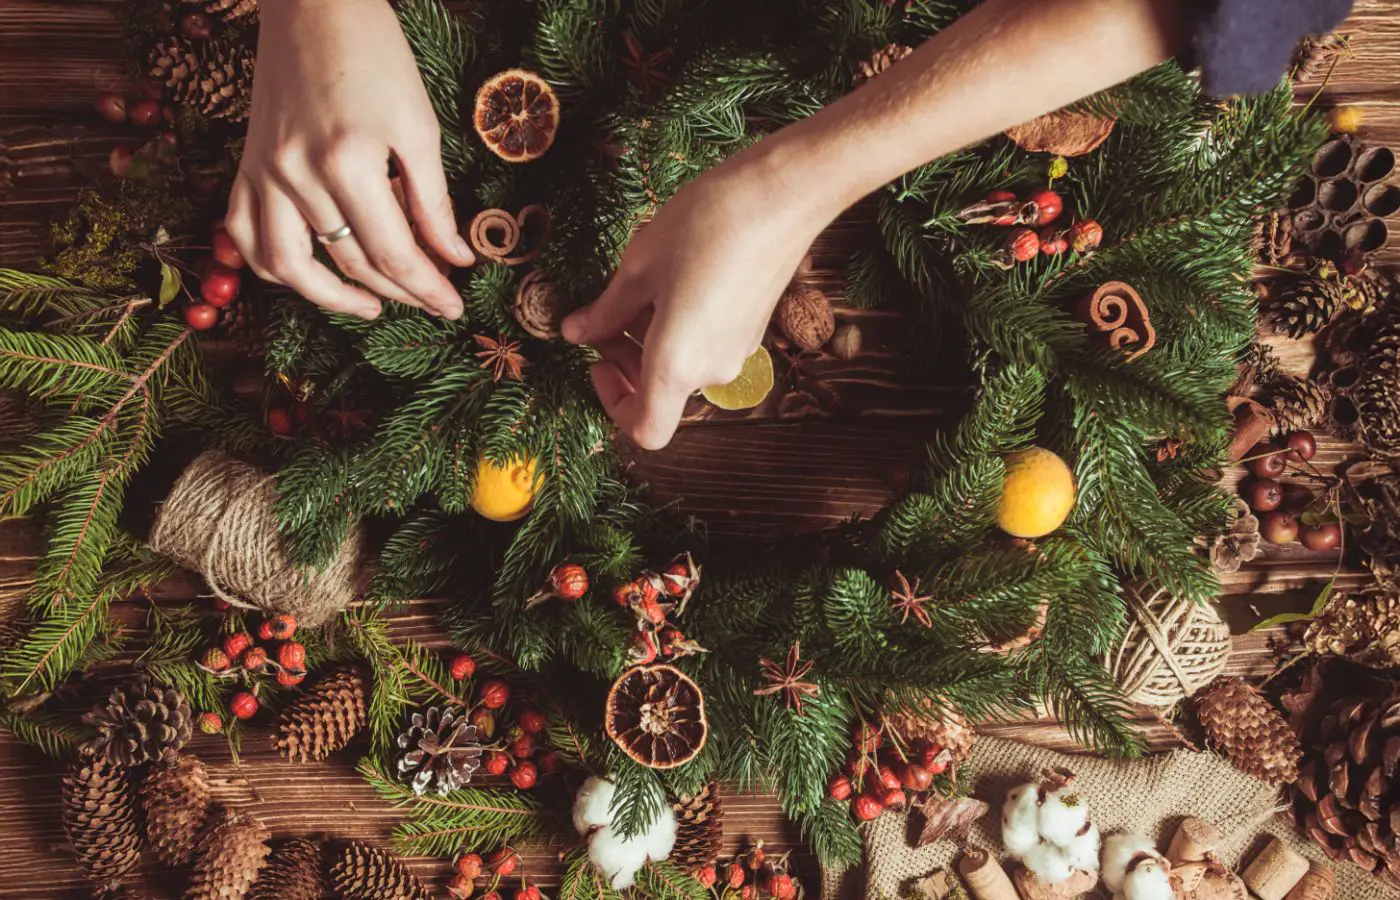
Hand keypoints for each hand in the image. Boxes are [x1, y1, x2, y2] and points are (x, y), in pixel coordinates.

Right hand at [226, 0, 473, 319]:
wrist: (313, 2)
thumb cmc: (375, 53)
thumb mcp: (418, 123)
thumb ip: (434, 199)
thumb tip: (454, 257)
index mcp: (349, 163)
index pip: (394, 253)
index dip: (427, 288)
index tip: (454, 307)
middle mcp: (297, 175)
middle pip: (351, 262)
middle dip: (398, 292)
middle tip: (431, 302)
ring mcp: (264, 172)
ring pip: (289, 264)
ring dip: (331, 297)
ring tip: (371, 307)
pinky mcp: (246, 164)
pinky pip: (245, 234)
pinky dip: (273, 267)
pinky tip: (309, 276)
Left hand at [562, 145, 829, 449]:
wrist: (783, 194)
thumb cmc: (706, 226)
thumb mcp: (639, 266)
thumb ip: (606, 311)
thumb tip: (576, 332)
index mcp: (677, 365)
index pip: (645, 429)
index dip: (613, 403)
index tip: (599, 359)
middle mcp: (712, 370)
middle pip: (660, 393)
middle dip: (624, 360)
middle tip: (602, 313)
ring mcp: (738, 351)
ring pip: (682, 366)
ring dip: (650, 340)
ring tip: (635, 287)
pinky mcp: (753, 329)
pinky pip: (705, 345)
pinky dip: (679, 327)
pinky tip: (671, 278)